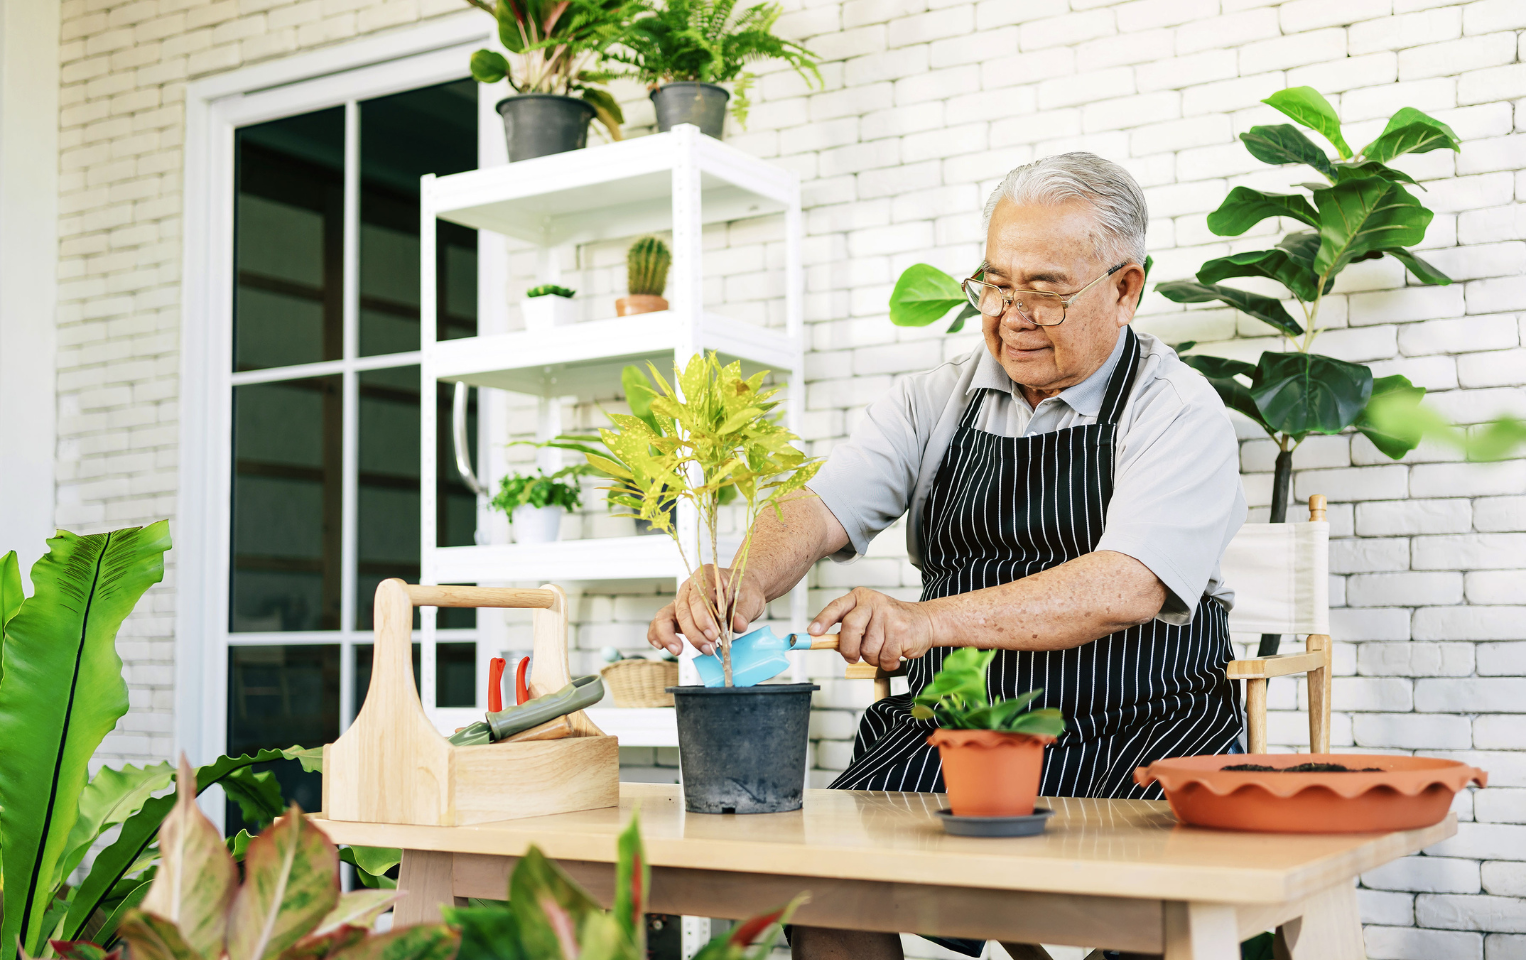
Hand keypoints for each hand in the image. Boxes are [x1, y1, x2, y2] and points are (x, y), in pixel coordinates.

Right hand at [648, 565, 766, 656]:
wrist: (742, 591)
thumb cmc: (744, 591)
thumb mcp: (751, 597)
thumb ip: (744, 610)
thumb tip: (739, 624)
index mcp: (706, 576)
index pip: (699, 597)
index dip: (703, 617)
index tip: (713, 634)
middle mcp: (689, 588)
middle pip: (682, 610)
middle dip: (693, 632)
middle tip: (709, 648)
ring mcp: (681, 602)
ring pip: (665, 617)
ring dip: (670, 636)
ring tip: (679, 651)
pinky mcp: (677, 616)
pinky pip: (660, 624)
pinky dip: (657, 635)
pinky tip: (662, 647)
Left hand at [809, 587, 935, 670]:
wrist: (926, 621)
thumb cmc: (892, 622)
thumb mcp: (868, 617)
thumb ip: (848, 627)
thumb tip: (823, 640)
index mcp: (860, 597)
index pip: (836, 607)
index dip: (823, 620)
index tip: (812, 633)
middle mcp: (873, 603)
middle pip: (850, 629)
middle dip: (848, 650)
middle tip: (852, 657)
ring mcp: (888, 616)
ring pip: (868, 649)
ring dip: (873, 658)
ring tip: (883, 649)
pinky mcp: (901, 631)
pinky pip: (884, 657)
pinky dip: (888, 662)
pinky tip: (895, 653)